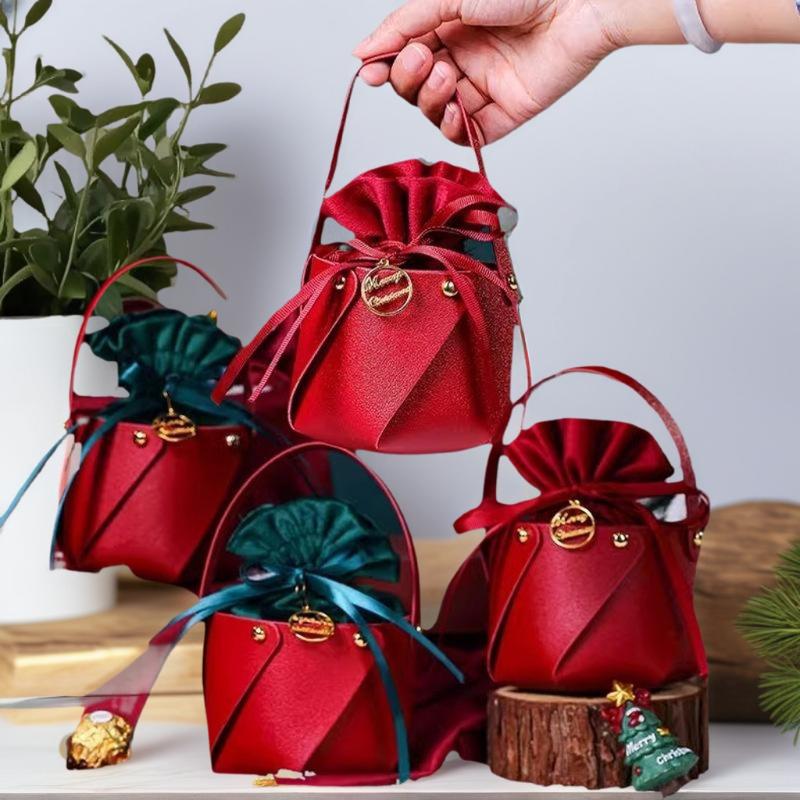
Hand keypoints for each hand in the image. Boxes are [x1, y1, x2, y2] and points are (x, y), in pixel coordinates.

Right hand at [353, 0, 632, 144]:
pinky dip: (451, 127)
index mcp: (448, 28)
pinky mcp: (504, 114)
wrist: (577, 4)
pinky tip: (454, 109)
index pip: (403, 57)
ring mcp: (482, 88)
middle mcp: (463, 59)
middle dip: (408, 79)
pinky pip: (465, 135)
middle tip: (423, 59)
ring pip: (434, 112)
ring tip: (448, 74)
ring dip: (429, 99)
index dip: (384, 68)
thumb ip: (404, 24)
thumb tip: (363, 52)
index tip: (372, 72)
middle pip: (414, 88)